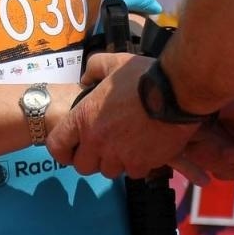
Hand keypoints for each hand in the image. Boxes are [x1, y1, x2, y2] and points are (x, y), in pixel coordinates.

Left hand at [47, 52, 202, 180]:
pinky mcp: (141, 164)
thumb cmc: (143, 76)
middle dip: (92, 158)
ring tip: (126, 146)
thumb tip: (86, 79)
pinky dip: (137, 164)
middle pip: (83, 166)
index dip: (62, 150)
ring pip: (109, 171)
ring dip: (115, 161)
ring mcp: (118, 155)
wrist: (176, 93)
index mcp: (83, 118)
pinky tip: (144, 149)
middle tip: (104, 146)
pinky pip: (133, 172)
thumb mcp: (113, 62)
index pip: (57, 146)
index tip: (70, 150)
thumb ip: (94, 69)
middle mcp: (97, 140)